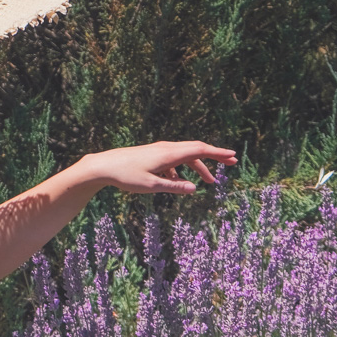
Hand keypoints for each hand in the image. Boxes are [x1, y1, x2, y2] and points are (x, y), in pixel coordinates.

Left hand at [90, 140, 236, 194]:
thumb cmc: (126, 176)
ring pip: (186, 156)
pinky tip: (181, 182)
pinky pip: (175, 160)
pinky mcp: (154, 155)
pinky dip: (183, 169)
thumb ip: (174, 187)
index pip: (199, 150)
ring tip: (210, 182)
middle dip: (215, 157)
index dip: (218, 153)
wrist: (104, 165)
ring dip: (199, 167)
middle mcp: (166, 148)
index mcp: (169, 154)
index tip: (232, 157)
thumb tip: (194, 188)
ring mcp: (160, 150)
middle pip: (196, 149)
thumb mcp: (151, 186)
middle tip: (232, 163)